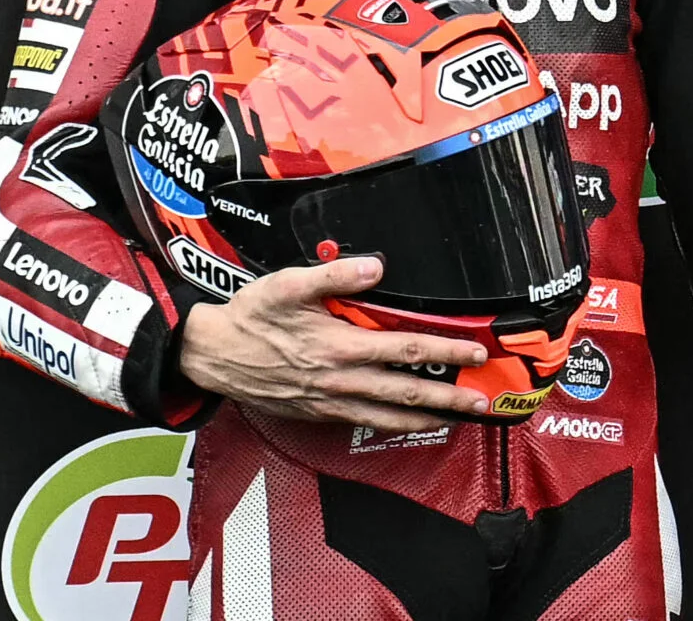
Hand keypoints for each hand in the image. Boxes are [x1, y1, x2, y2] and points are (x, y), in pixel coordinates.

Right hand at [177, 256, 489, 431]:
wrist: (211, 356)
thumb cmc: (250, 318)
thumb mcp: (287, 286)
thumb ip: (333, 276)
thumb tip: (374, 267)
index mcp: (339, 346)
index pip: (405, 349)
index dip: (445, 351)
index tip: (475, 352)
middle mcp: (340, 379)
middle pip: (406, 391)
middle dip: (448, 396)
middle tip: (481, 402)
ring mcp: (330, 401)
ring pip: (389, 414)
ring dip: (427, 417)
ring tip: (459, 419)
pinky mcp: (318, 413)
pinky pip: (365, 422)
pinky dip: (393, 425)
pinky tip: (409, 423)